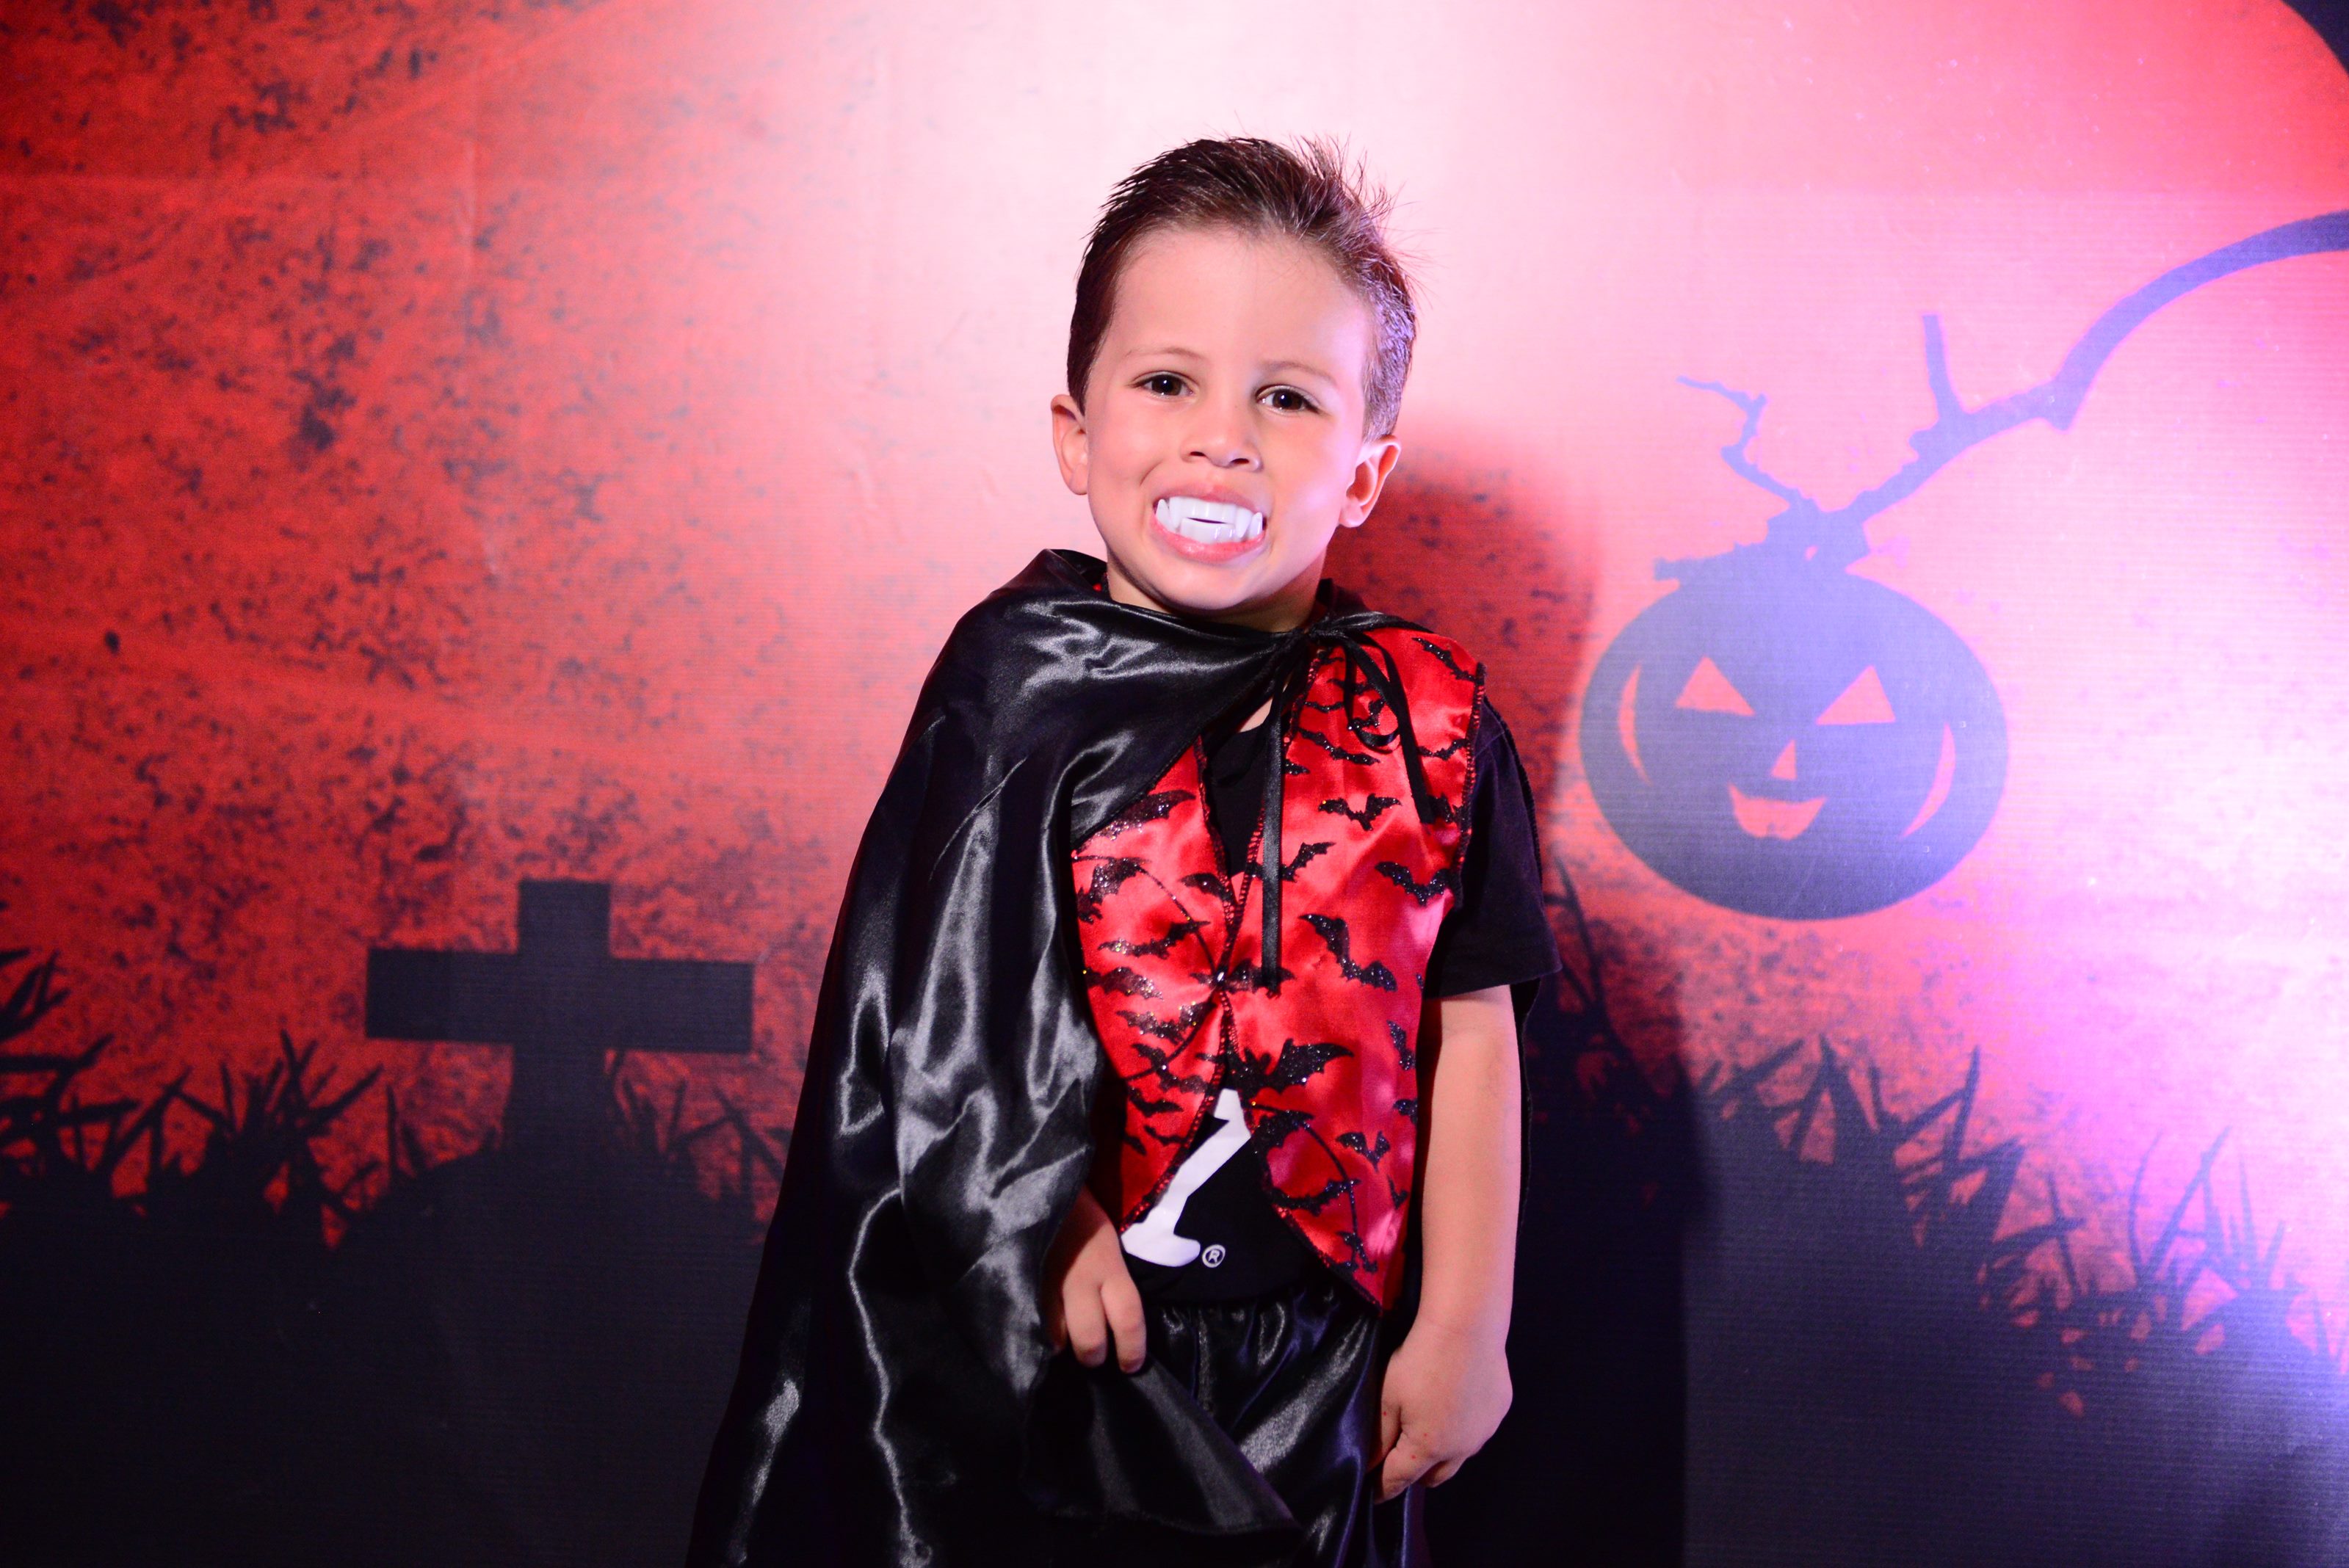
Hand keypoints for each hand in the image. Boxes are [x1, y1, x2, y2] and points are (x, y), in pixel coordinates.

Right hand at [1042, 1184, 1147, 1372]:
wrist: (1039, 1175)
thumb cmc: (1080, 1206)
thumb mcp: (1107, 1238)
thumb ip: (1111, 1276)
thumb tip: (1117, 1318)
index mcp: (1109, 1264)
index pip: (1129, 1318)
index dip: (1132, 1349)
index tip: (1131, 1365)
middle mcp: (1081, 1278)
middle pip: (1090, 1339)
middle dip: (1093, 1356)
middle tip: (1094, 1356)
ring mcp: (1047, 1282)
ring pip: (1055, 1338)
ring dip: (1061, 1346)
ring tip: (1063, 1342)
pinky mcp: (1020, 1280)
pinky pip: (1028, 1321)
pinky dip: (1034, 1332)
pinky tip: (1035, 1328)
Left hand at [1375, 1317, 1511, 1500]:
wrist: (1466, 1327)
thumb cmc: (1420, 1360)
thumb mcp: (1389, 1397)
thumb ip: (1380, 1435)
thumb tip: (1369, 1463)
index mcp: (1427, 1447)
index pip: (1400, 1479)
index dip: (1383, 1489)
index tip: (1373, 1493)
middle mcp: (1460, 1449)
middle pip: (1433, 1477)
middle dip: (1415, 1474)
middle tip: (1399, 1458)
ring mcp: (1483, 1432)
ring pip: (1459, 1456)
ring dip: (1442, 1454)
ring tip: (1428, 1431)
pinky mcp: (1498, 1412)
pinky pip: (1477, 1432)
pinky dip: (1463, 1429)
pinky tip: (1455, 1405)